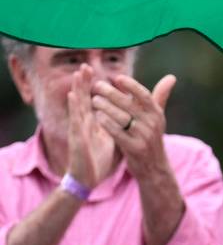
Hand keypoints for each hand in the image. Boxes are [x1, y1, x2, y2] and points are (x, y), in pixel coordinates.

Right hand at [66, 64, 117, 188]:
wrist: (89, 178)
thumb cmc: (98, 160)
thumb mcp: (111, 140)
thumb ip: (116, 126)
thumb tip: (127, 117)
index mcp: (93, 123)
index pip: (92, 101)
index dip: (93, 87)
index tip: (95, 71)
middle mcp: (84, 124)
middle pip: (83, 99)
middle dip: (84, 83)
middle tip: (85, 65)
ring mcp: (79, 129)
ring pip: (77, 106)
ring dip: (77, 89)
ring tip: (78, 74)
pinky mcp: (77, 138)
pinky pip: (75, 120)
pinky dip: (74, 108)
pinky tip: (73, 96)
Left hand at [92, 73, 175, 181]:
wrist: (154, 167)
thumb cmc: (152, 137)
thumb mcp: (158, 118)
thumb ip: (161, 96)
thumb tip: (172, 77)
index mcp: (157, 114)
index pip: (144, 95)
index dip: (131, 86)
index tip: (117, 77)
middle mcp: (152, 124)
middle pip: (129, 105)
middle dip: (112, 93)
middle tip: (97, 85)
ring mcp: (144, 137)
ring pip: (122, 118)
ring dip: (106, 107)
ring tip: (94, 100)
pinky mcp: (135, 149)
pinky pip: (117, 133)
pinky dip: (107, 123)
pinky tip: (97, 116)